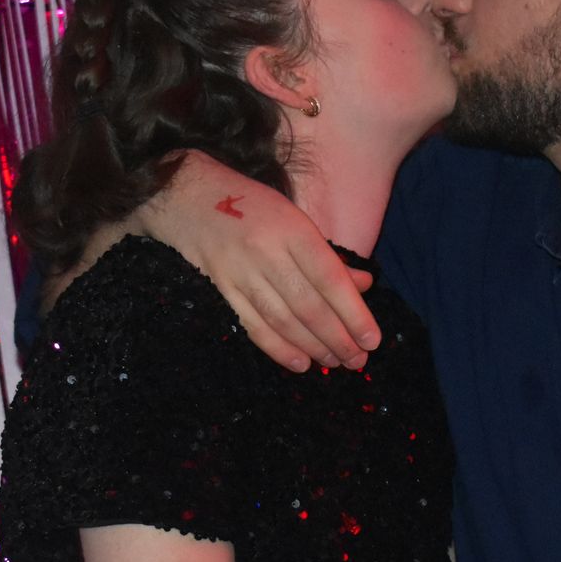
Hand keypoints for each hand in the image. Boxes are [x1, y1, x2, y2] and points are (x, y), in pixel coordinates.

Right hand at [139, 153, 380, 370]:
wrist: (188, 198)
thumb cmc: (252, 207)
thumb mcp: (296, 220)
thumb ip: (329, 256)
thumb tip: (363, 286)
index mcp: (293, 230)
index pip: (330, 279)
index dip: (353, 313)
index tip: (372, 339)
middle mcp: (267, 252)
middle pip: (309, 305)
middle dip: (337, 338)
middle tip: (357, 360)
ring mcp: (241, 272)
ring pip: (283, 319)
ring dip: (312, 346)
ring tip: (335, 363)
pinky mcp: (222, 288)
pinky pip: (253, 325)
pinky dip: (277, 348)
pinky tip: (299, 363)